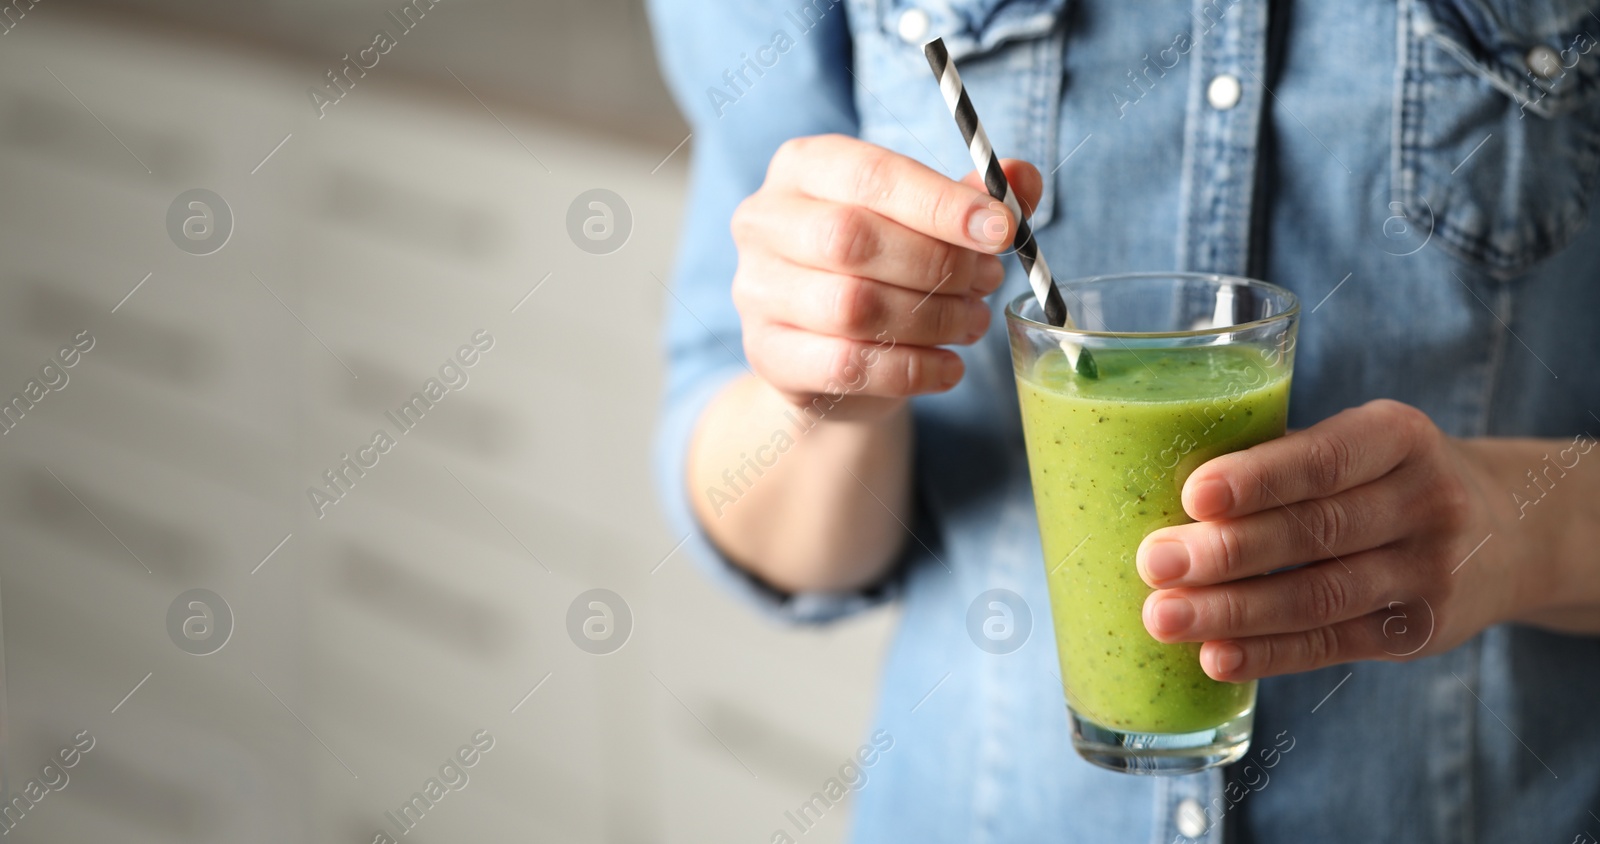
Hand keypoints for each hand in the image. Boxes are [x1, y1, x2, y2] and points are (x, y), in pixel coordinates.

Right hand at [730, 134, 1040, 420]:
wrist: (830, 351)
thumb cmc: (881, 265)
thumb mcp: (927, 221)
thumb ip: (973, 197)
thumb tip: (1020, 178)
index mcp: (803, 166)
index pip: (871, 175)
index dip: (941, 204)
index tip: (1001, 231)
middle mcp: (764, 220)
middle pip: (852, 239)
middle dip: (938, 264)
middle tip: (987, 281)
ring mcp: (755, 290)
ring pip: (850, 306)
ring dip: (931, 319)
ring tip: (972, 322)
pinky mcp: (766, 354)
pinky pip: (845, 366)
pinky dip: (912, 370)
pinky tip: (948, 367)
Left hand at [1135, 400, 1519, 680]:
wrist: (1506, 533)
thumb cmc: (1384, 477)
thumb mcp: (1359, 444)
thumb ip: (1279, 460)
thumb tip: (1156, 489)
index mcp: (1399, 436)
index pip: (1324, 459)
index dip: (1258, 479)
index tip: (1194, 495)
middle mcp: (1426, 503)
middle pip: (1315, 533)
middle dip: (1227, 551)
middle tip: (1155, 562)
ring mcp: (1429, 574)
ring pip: (1319, 597)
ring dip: (1233, 612)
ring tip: (1164, 616)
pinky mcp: (1417, 633)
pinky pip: (1332, 645)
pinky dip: (1268, 654)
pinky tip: (1214, 657)